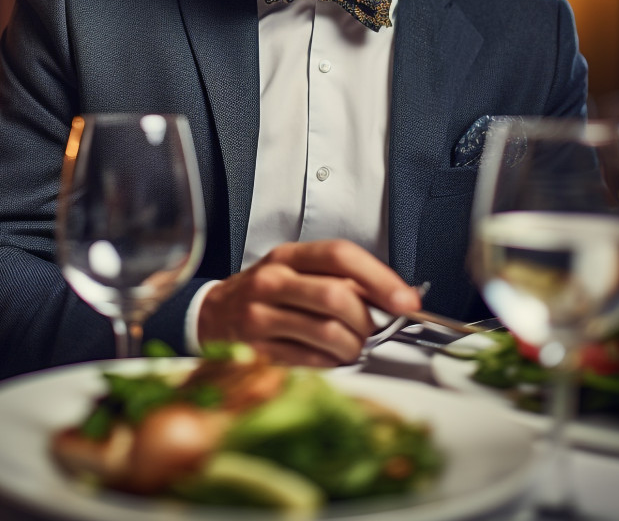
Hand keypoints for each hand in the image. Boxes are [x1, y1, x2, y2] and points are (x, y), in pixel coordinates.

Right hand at [196, 239, 420, 365]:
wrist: (211, 316)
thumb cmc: (265, 294)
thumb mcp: (295, 272)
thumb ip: (340, 279)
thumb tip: (396, 296)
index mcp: (288, 256)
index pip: (340, 255)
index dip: (379, 278)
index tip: (406, 301)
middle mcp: (272, 281)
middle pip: (336, 296)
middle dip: (367, 321)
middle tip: (372, 331)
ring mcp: (260, 316)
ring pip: (327, 332)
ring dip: (353, 347)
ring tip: (352, 347)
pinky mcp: (257, 349)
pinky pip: (311, 360)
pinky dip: (332, 363)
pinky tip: (330, 358)